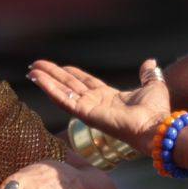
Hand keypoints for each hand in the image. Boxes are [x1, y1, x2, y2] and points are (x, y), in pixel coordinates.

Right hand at [28, 59, 171, 153]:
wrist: (155, 126)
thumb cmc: (156, 112)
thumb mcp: (153, 86)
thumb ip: (148, 74)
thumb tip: (150, 62)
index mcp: (108, 97)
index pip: (85, 82)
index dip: (71, 74)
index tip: (59, 66)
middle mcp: (95, 103)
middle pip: (69, 85)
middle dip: (52, 75)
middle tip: (36, 65)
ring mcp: (88, 109)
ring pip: (62, 91)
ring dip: (46, 81)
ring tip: (31, 70)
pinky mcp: (85, 113)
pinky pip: (63, 99)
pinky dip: (49, 89)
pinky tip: (38, 79)